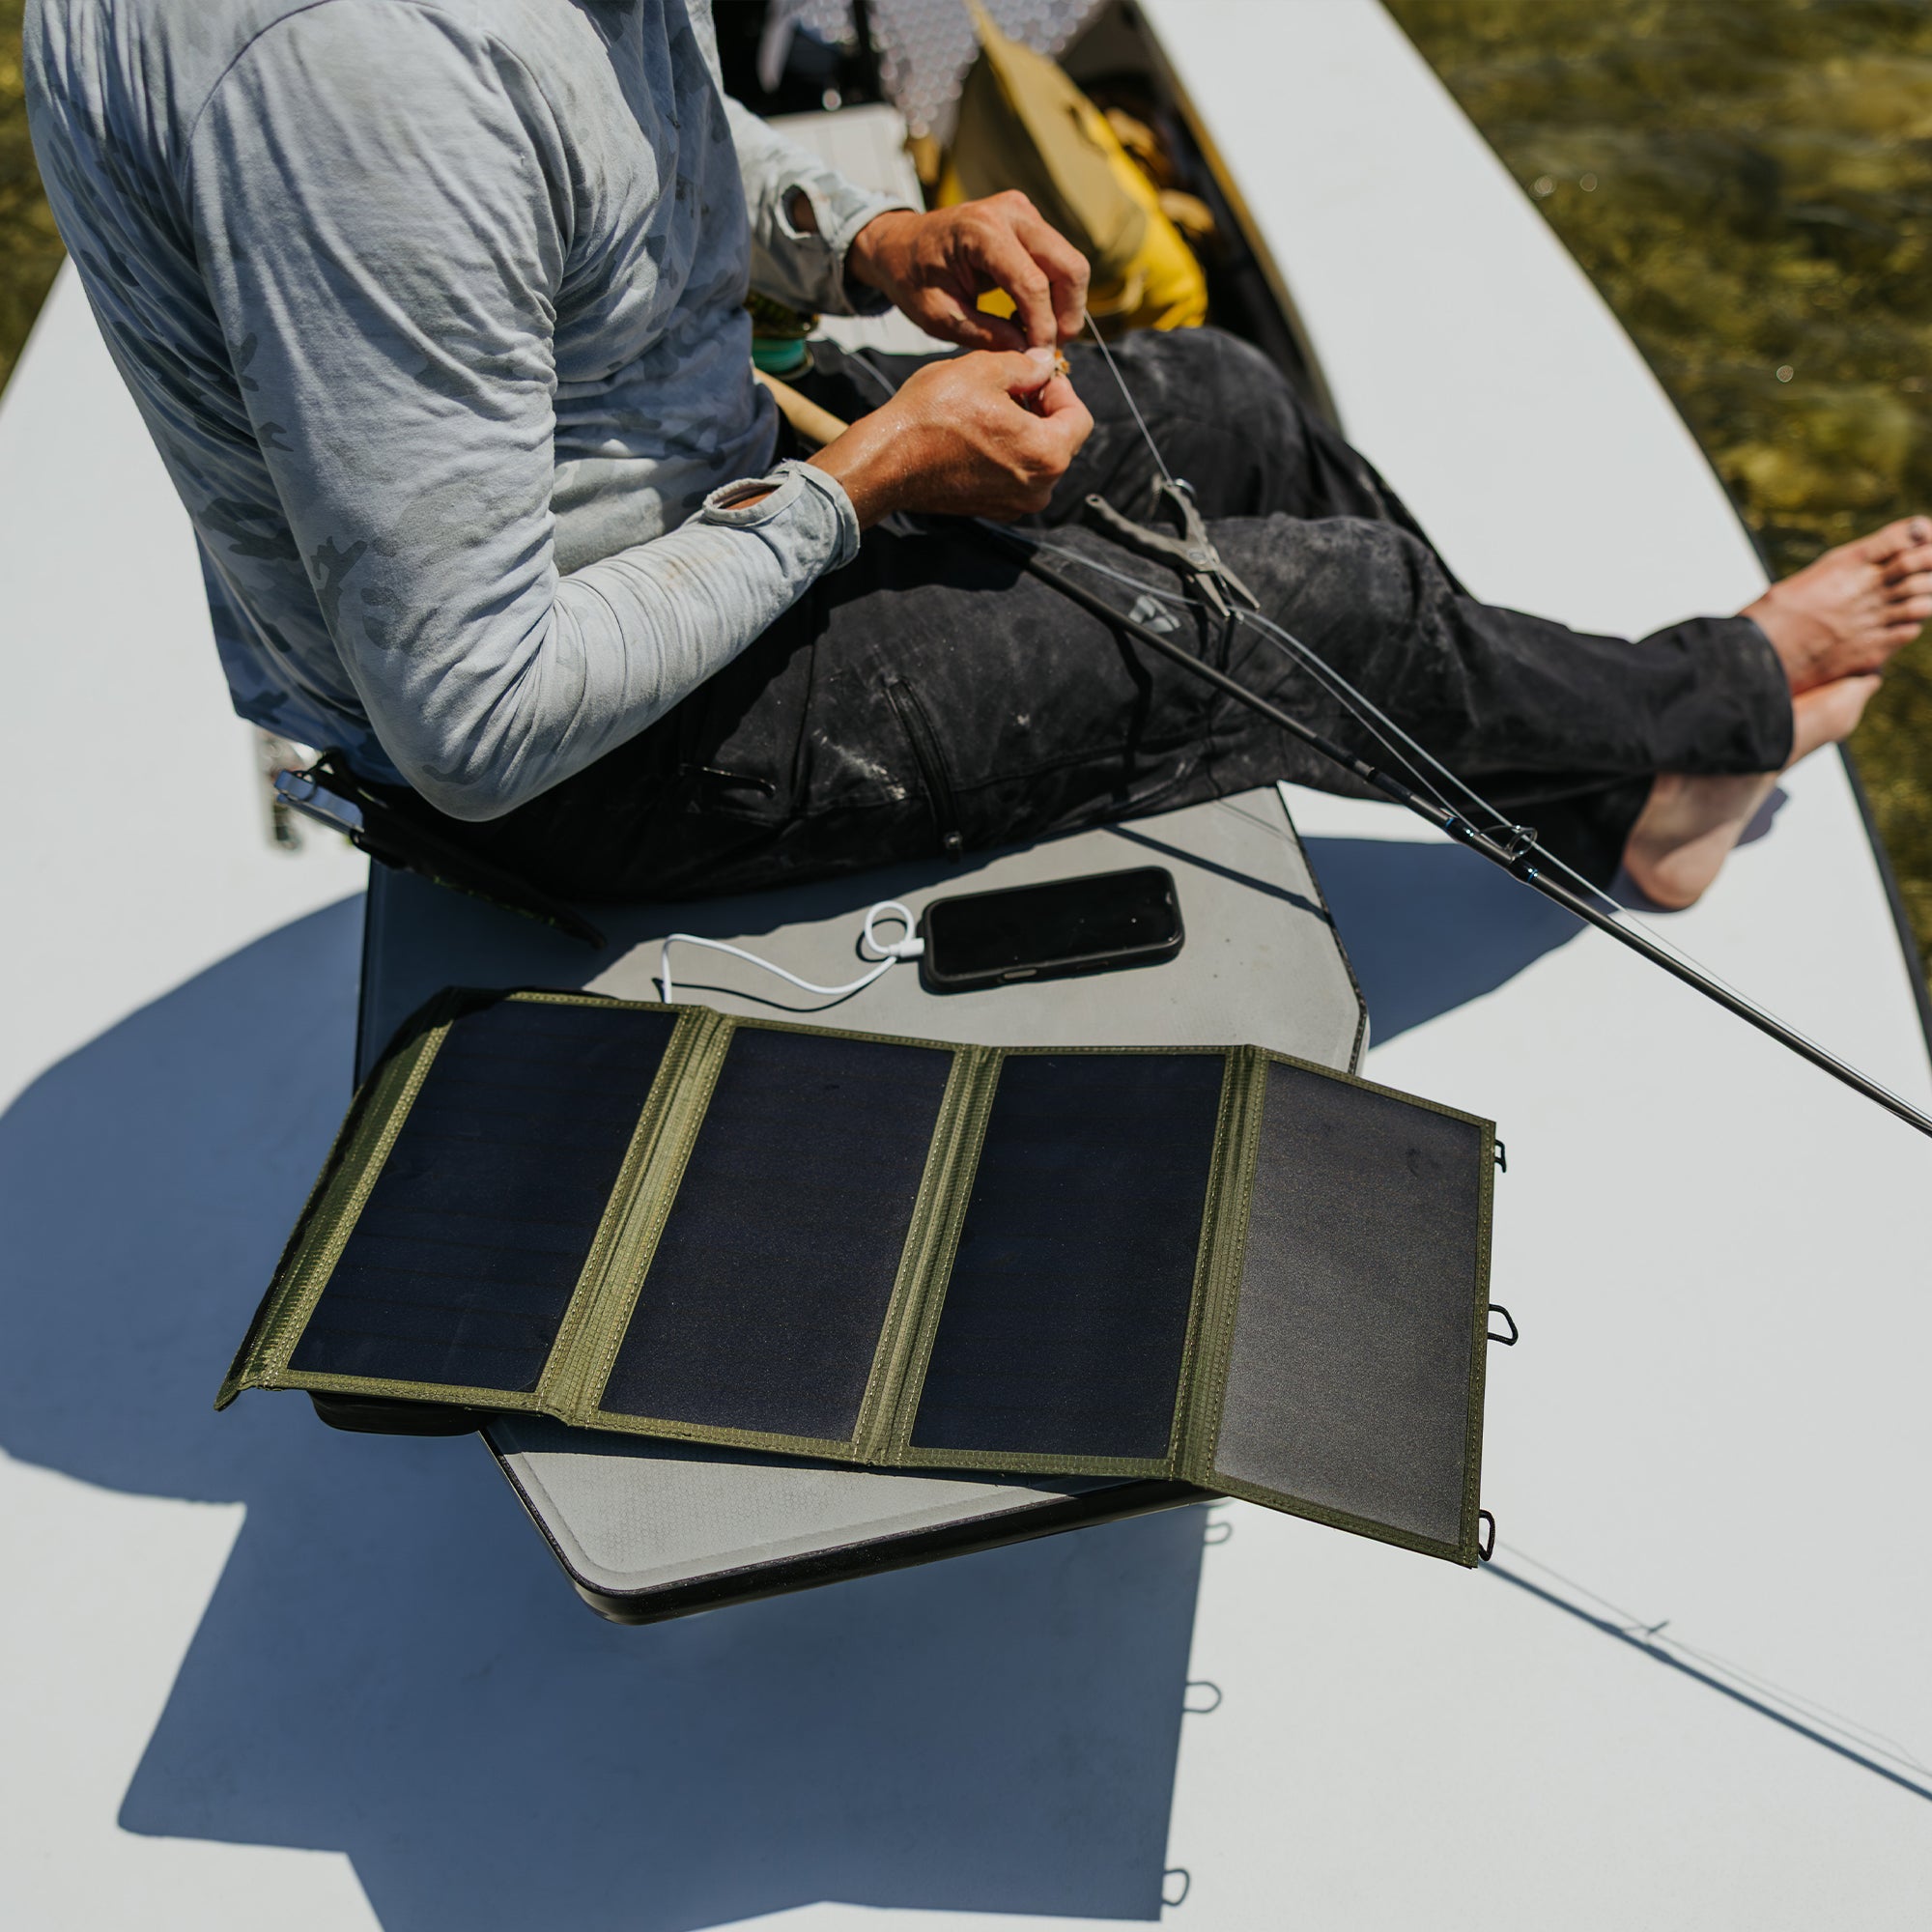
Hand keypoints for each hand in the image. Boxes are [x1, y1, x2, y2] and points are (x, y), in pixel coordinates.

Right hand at [808, 347, 1093, 526]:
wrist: (887, 461)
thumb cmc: (932, 415)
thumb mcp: (984, 370)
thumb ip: (1027, 366)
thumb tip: (1046, 364)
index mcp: (1047, 454)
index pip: (1080, 418)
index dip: (1061, 390)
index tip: (1035, 376)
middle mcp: (1039, 488)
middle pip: (1061, 440)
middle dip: (1043, 410)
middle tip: (1011, 386)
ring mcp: (1015, 504)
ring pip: (1037, 458)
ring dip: (1024, 431)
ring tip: (990, 408)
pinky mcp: (992, 509)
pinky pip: (1014, 475)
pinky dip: (1006, 453)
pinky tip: (977, 433)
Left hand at [845, 195, 1090, 350]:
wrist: (900, 244)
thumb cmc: (912, 279)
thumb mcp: (940, 316)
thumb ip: (986, 335)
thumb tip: (1031, 355)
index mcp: (980, 230)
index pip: (1033, 283)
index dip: (1043, 327)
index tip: (1039, 360)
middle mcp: (1010, 212)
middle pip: (1068, 267)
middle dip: (1066, 316)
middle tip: (1047, 350)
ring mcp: (1023, 212)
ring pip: (1071, 264)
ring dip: (1063, 306)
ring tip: (1033, 334)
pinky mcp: (1030, 220)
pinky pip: (1059, 260)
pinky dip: (1054, 293)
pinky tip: (1026, 314)